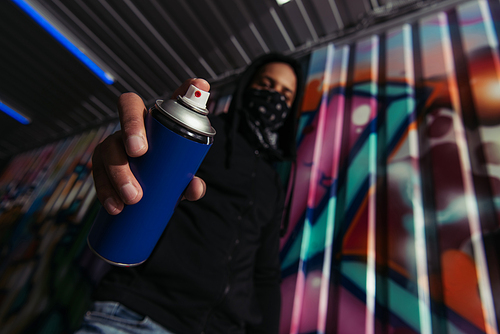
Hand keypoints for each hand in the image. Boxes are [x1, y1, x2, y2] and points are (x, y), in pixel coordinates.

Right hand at [92, 78, 209, 214]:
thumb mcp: (179, 178)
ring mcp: (113, 146)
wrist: (143, 197)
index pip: (171, 99)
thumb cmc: (164, 177)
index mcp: (156, 123)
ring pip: (107, 148)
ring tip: (133, 197)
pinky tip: (115, 207)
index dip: (181, 90)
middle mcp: (133, 128)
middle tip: (139, 153)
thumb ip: (189, 181)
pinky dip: (105, 192)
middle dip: (131, 127)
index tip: (197, 87)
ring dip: (118, 172)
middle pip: (127, 113)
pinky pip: (97, 174)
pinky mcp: (100, 168)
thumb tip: (195, 188)